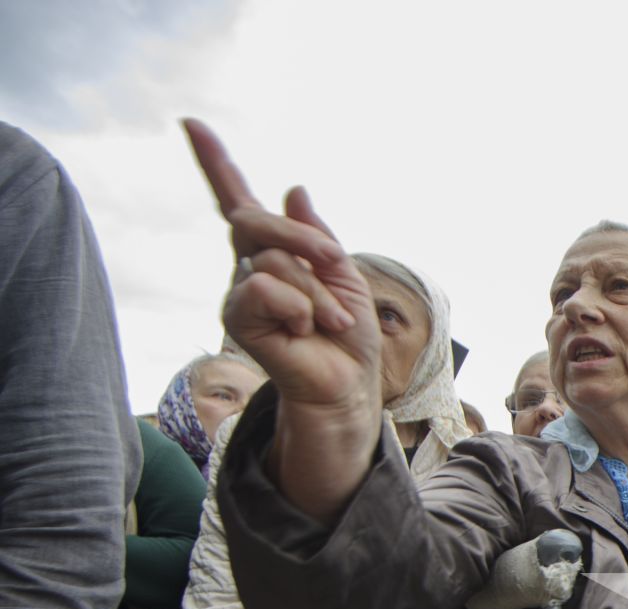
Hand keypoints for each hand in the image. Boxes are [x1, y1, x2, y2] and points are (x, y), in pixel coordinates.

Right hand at [182, 121, 378, 421]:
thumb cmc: (347, 332)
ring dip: (317, 293)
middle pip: (255, 220)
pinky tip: (303, 331)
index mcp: (274, 249)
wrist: (349, 380)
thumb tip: (294, 190)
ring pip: (272, 260)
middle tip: (334, 264)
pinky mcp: (237, 316)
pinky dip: (299, 308)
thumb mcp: (342, 274)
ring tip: (327, 321)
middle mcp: (249, 264)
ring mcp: (240, 290)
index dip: (215, 162)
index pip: (237, 199)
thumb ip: (315, 235)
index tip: (191, 123)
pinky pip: (264, 288)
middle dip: (304, 240)